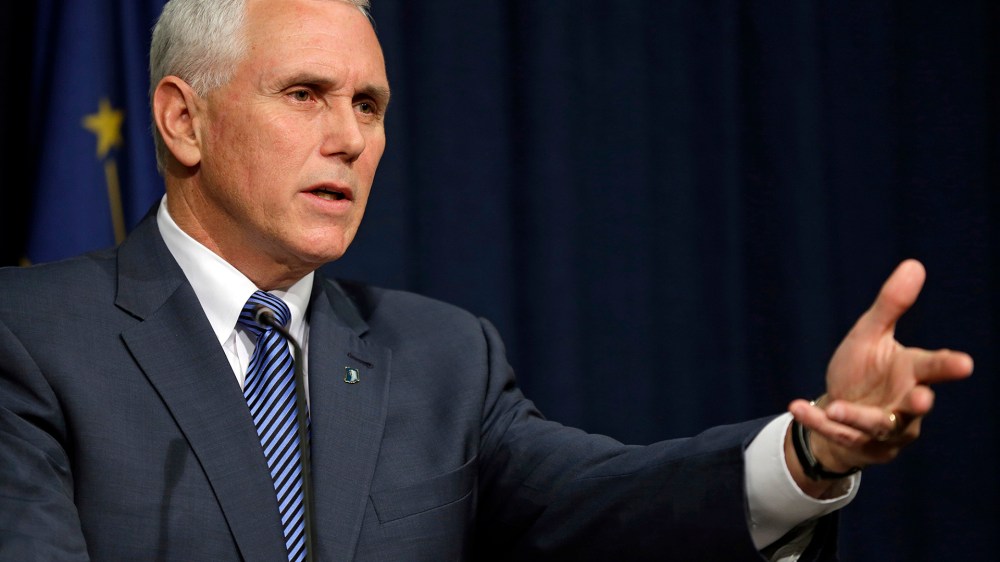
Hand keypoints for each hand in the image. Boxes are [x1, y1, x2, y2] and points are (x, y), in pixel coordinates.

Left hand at [788, 259, 972, 478]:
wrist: (839, 410)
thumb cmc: (864, 370)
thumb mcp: (871, 334)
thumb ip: (891, 305)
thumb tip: (914, 264)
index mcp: (911, 374)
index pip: (933, 368)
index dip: (948, 366)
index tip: (965, 363)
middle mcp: (904, 406)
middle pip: (914, 407)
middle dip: (917, 404)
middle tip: (922, 399)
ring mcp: (884, 431)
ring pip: (875, 427)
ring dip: (857, 418)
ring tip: (837, 408)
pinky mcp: (859, 446)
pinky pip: (837, 434)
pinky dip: (816, 421)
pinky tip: (795, 406)